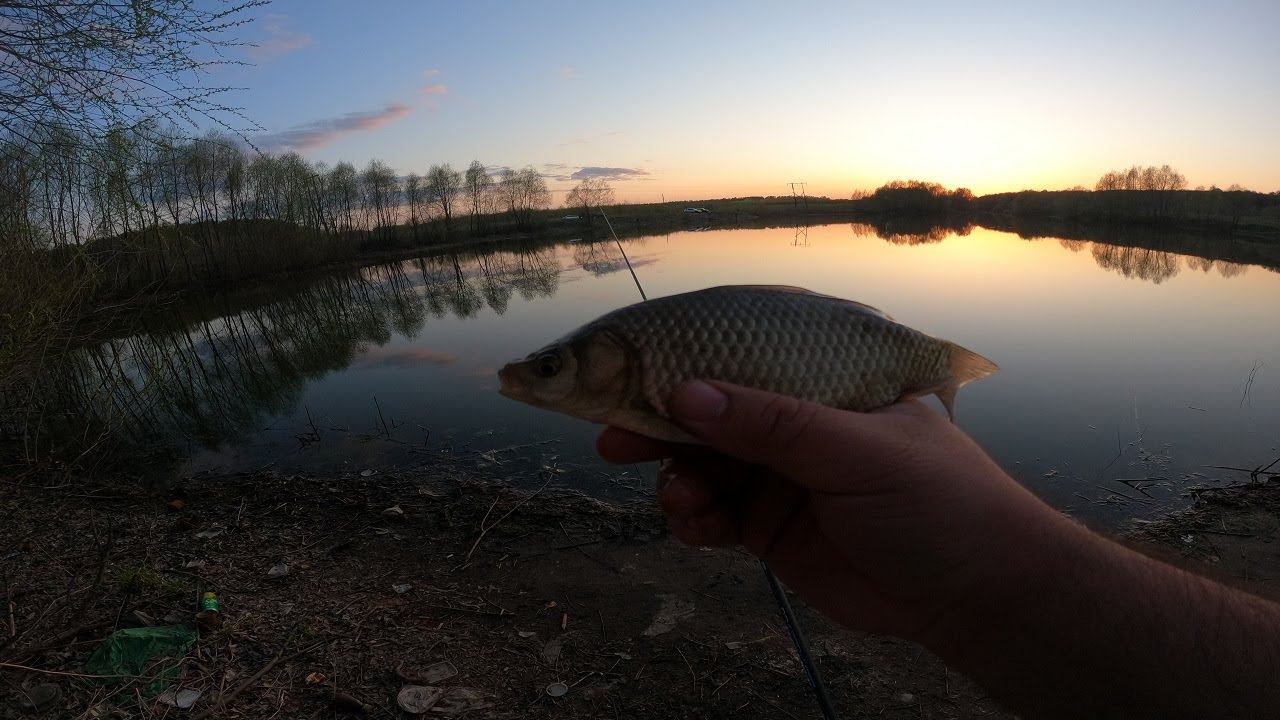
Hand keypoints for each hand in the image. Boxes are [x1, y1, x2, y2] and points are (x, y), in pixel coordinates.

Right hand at [597, 380, 1077, 642]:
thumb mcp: (858, 450)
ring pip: (698, 464)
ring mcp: (774, 473)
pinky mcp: (765, 525)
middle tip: (615, 438)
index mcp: (818, 380)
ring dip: (675, 478)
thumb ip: (774, 425)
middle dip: (657, 423)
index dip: (680, 362)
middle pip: (705, 411)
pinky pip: (708, 514)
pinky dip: (692, 518)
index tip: (626, 372)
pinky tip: (697, 527)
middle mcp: (789, 421)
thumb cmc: (940, 499)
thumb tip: (689, 394)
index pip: (738, 357)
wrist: (974, 594)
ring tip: (682, 500)